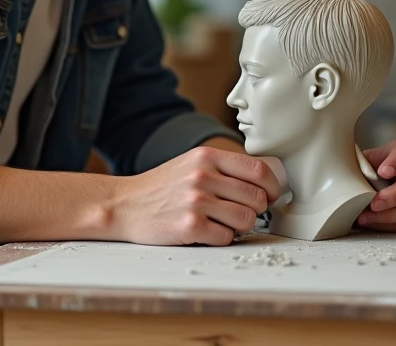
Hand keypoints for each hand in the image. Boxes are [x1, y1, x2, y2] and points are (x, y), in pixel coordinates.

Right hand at [110, 146, 281, 246]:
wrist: (123, 205)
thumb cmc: (160, 187)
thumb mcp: (191, 163)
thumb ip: (224, 168)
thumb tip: (264, 183)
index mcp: (206, 156)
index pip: (259, 169)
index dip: (273, 186)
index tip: (271, 195)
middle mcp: (203, 176)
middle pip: (257, 198)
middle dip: (255, 210)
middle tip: (240, 213)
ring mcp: (196, 201)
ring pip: (246, 220)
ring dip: (238, 227)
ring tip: (219, 222)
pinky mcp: (189, 227)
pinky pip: (226, 238)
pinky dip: (220, 239)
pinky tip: (204, 232)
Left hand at [356, 140, 395, 232]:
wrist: (349, 191)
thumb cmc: (352, 172)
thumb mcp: (350, 161)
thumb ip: (348, 158)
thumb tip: (334, 159)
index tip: (383, 172)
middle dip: (394, 195)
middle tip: (375, 202)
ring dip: (390, 214)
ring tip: (366, 216)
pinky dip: (384, 224)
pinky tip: (368, 221)